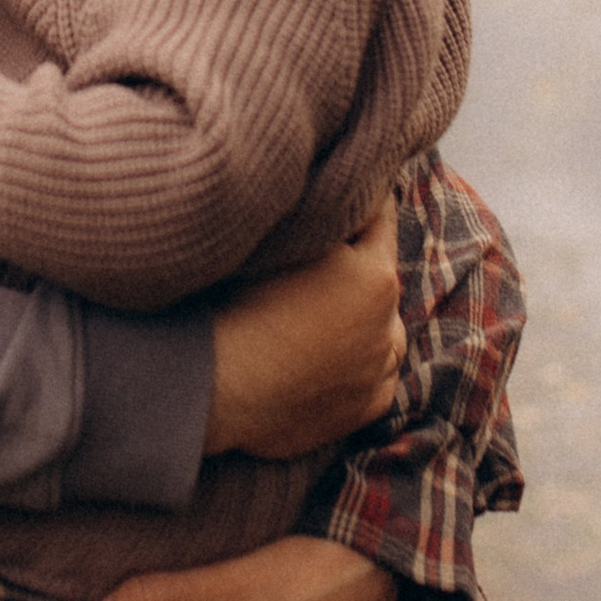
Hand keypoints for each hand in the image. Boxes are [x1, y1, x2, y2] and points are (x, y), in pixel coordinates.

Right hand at [202, 211, 404, 458]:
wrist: (213, 386)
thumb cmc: (234, 305)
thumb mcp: (278, 242)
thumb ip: (316, 219)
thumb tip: (327, 193)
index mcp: (375, 276)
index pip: (379, 215)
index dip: (354, 199)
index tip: (335, 191)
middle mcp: (388, 324)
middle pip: (378, 274)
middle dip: (353, 262)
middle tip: (313, 260)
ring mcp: (379, 371)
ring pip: (381, 329)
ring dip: (360, 318)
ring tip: (311, 316)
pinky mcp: (366, 408)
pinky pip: (371, 374)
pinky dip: (354, 363)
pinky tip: (314, 358)